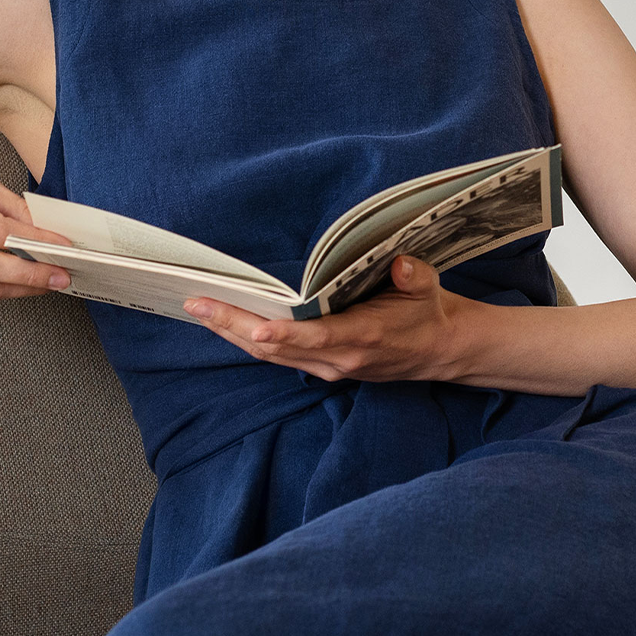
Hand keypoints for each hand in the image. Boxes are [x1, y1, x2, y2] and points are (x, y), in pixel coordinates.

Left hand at [182, 254, 471, 382]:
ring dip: (231, 334)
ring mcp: (327, 368)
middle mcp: (339, 359)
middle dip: (234, 326)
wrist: (437, 350)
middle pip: (276, 348)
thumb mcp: (428, 288)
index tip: (256, 326)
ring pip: (269, 355)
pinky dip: (246, 340)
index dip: (286, 334)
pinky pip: (275, 357)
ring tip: (199, 310)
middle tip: (197, 305)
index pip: (317, 337)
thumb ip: (414, 276)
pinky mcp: (321, 368)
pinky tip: (224, 323)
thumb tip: (402, 266)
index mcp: (363, 336)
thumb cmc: (426, 312)